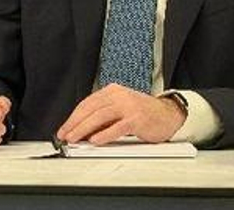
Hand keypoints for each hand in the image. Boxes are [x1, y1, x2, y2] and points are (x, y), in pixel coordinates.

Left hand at [56, 84, 184, 144]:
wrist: (169, 114)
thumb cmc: (143, 113)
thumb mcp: (120, 109)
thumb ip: (103, 116)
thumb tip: (82, 130)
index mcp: (112, 91)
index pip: (87, 104)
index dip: (73, 117)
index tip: (64, 128)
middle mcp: (118, 96)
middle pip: (90, 109)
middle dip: (75, 124)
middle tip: (65, 135)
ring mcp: (128, 106)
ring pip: (100, 117)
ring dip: (84, 129)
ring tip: (74, 139)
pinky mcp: (137, 119)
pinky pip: (117, 127)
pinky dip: (104, 134)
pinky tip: (95, 140)